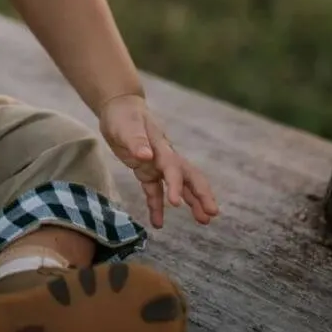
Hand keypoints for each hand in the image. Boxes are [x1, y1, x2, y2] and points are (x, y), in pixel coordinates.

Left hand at [98, 94, 218, 229]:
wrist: (119, 107)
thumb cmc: (123, 116)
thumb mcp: (125, 126)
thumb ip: (135, 140)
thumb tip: (146, 155)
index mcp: (161, 147)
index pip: (172, 168)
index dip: (175, 185)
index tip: (176, 204)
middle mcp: (164, 158)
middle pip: (189, 177)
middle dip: (201, 195)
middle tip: (211, 214)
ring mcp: (158, 165)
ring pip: (179, 186)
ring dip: (191, 202)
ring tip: (203, 221)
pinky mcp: (147, 171)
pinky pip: (155, 192)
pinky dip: (157, 207)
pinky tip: (158, 223)